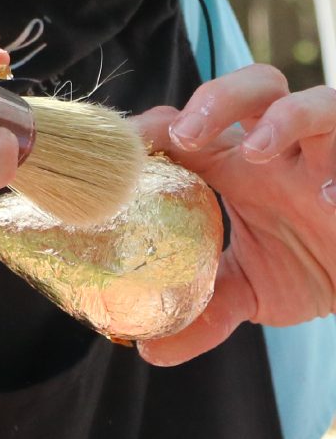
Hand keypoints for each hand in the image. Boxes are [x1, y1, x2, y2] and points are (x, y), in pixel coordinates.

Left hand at [133, 64, 335, 364]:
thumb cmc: (313, 268)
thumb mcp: (250, 294)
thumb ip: (202, 316)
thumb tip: (149, 350)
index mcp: (236, 166)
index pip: (189, 127)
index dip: (155, 129)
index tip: (124, 152)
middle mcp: (281, 150)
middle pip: (249, 88)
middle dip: (215, 99)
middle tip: (182, 135)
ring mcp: (329, 153)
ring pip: (313, 100)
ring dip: (283, 116)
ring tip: (253, 152)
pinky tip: (330, 194)